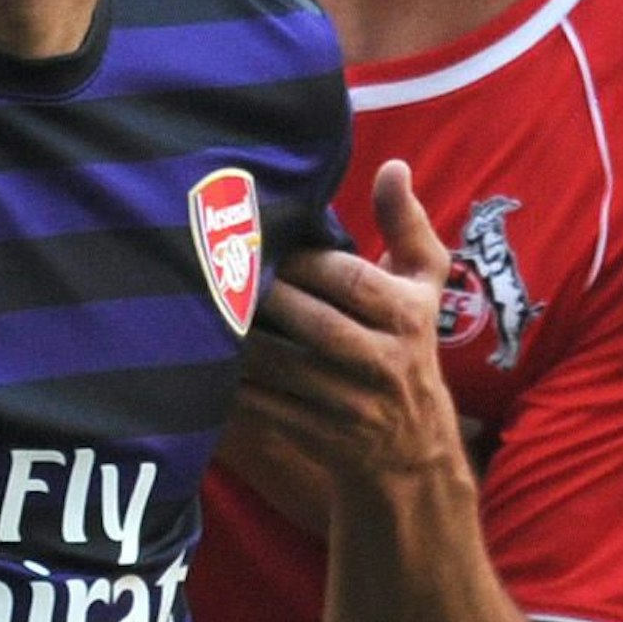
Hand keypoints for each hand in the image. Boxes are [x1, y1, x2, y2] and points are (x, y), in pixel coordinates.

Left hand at [232, 160, 462, 487]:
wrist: (415, 456)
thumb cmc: (409, 348)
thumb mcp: (422, 288)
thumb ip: (406, 226)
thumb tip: (392, 166)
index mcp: (409, 316)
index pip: (348, 278)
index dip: (301, 259)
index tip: (264, 242)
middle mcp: (385, 364)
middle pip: (312, 321)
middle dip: (261, 295)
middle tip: (218, 269)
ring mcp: (351, 408)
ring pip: (281, 366)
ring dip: (237, 339)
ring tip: (201, 307)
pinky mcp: (320, 441)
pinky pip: (263, 410)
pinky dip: (230, 386)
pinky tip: (201, 360)